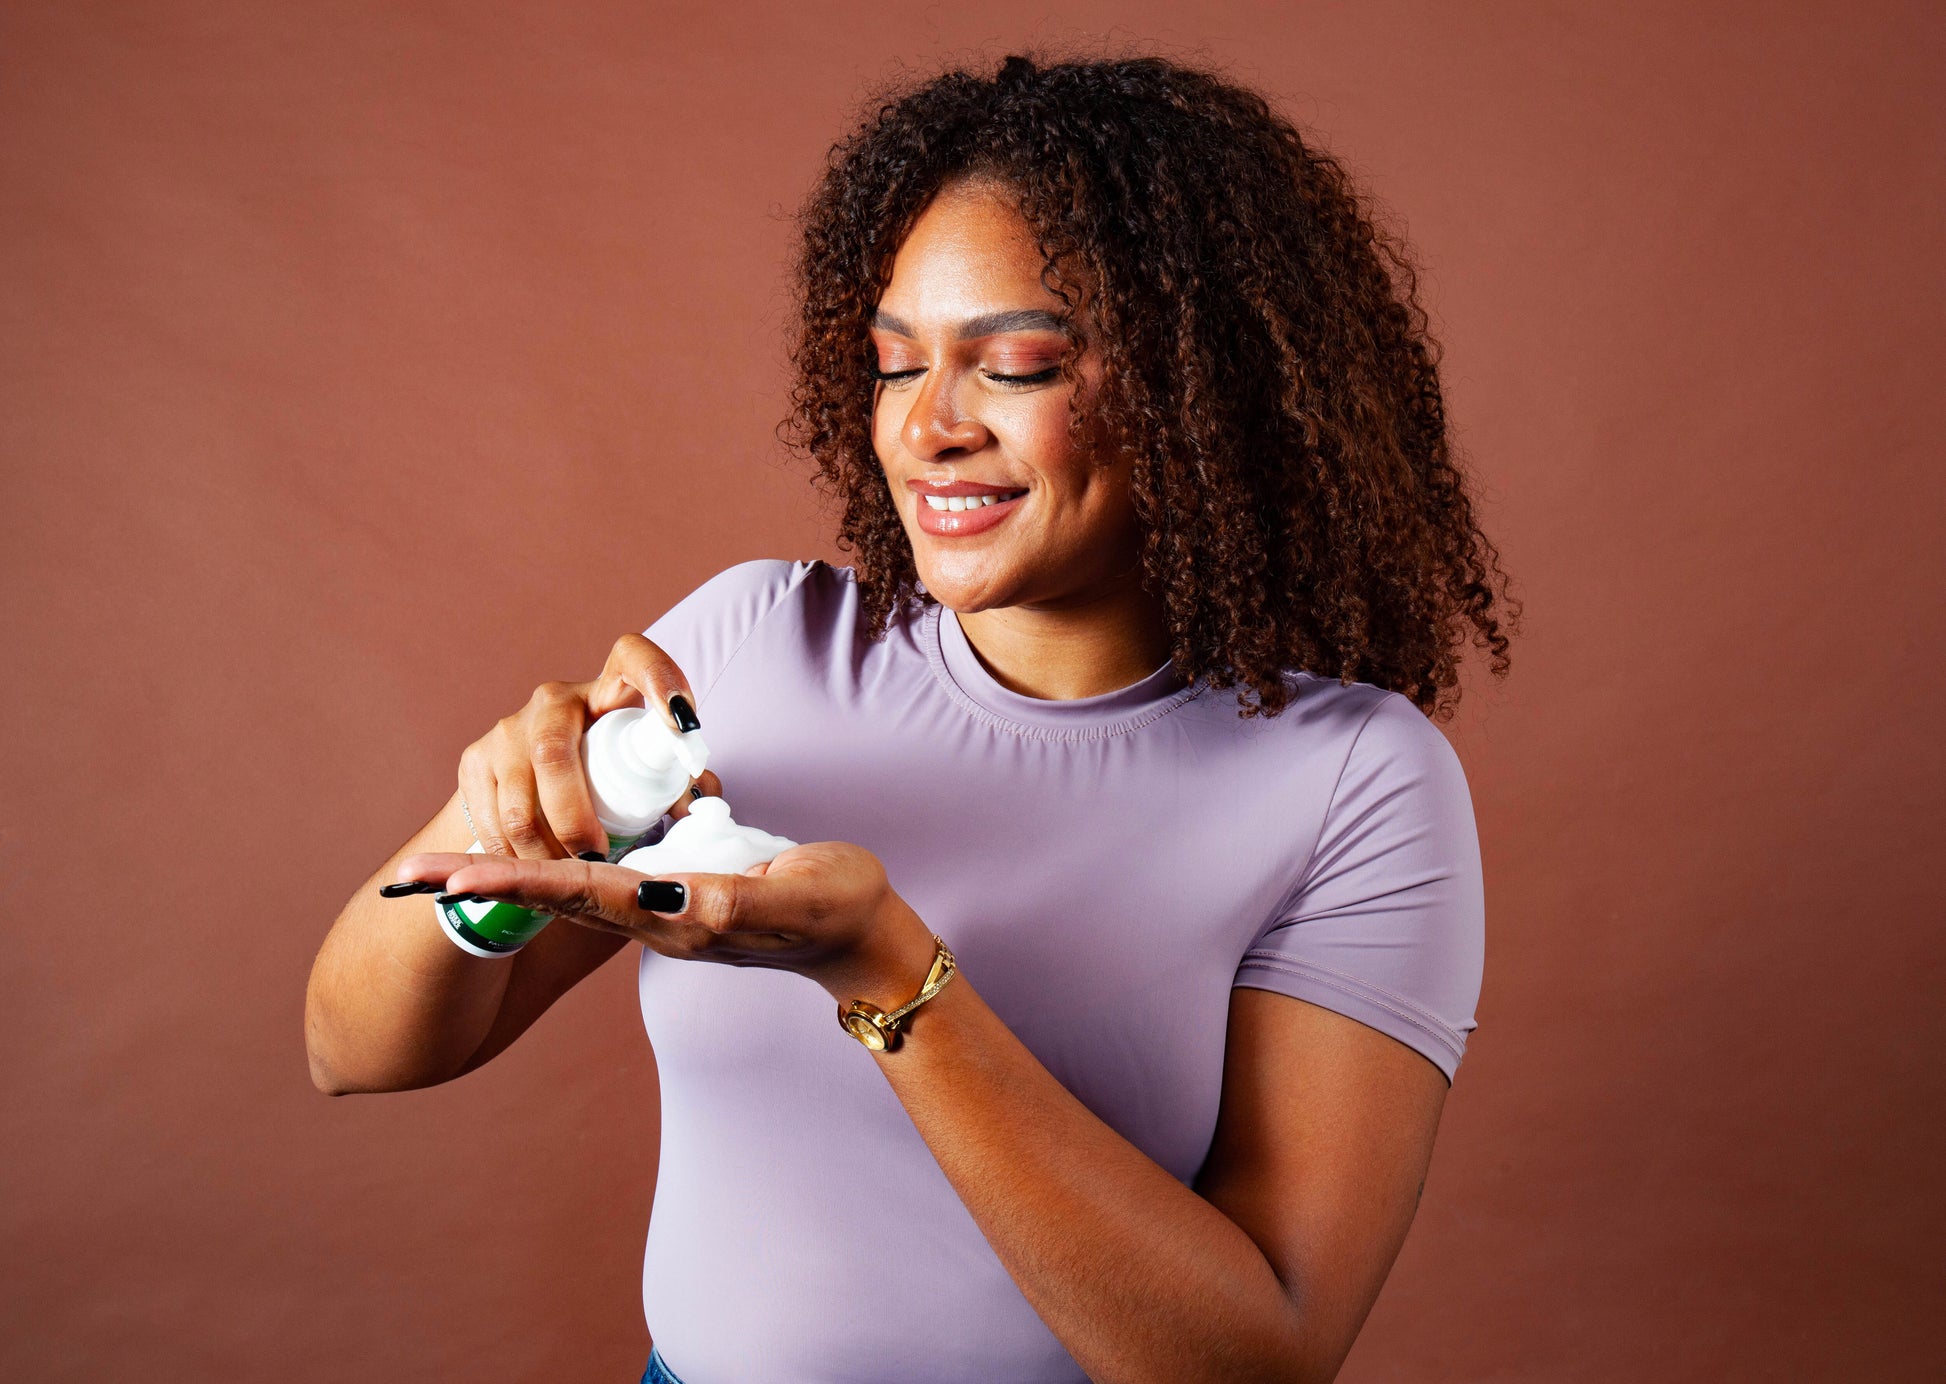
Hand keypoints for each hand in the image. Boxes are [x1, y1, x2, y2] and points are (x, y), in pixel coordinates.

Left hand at [393, 841, 940, 1003]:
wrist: (858, 941)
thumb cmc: (835, 909)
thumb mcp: (796, 900)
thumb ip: (738, 902)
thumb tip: (676, 897)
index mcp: (675, 914)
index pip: (581, 894)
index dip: (517, 881)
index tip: (456, 874)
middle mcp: (653, 918)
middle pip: (553, 899)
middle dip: (483, 885)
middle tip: (409, 874)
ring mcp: (660, 911)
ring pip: (567, 895)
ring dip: (502, 881)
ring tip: (439, 872)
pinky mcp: (672, 897)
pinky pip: (598, 886)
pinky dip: (548, 876)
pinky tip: (522, 862)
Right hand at [458, 634, 719, 860]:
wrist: (528, 789)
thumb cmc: (609, 779)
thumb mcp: (647, 776)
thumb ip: (682, 787)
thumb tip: (700, 802)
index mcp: (609, 692)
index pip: (633, 657)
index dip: (659, 680)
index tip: (683, 726)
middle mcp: (554, 701)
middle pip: (554, 751)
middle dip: (575, 818)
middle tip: (597, 859)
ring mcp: (508, 729)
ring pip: (519, 802)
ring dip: (545, 852)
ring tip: (570, 876)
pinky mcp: (474, 761)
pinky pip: (492, 822)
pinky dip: (516, 858)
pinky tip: (538, 872)